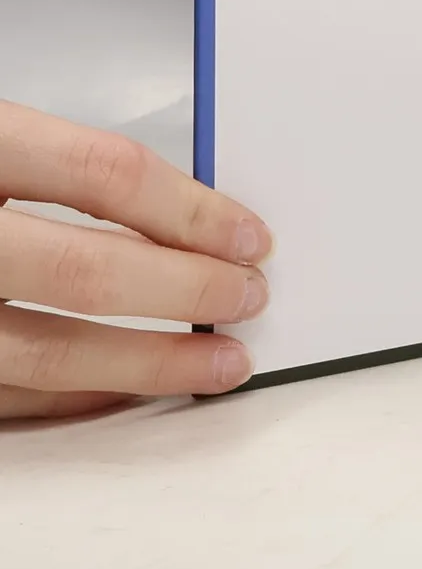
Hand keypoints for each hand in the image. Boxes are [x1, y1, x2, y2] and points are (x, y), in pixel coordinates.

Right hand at [1, 98, 271, 421]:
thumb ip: (62, 169)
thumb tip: (186, 216)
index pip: (106, 173)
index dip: (192, 209)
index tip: (250, 236)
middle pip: (84, 271)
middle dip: (184, 293)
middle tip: (248, 298)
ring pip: (44, 353)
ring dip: (145, 365)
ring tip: (217, 364)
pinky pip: (5, 396)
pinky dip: (76, 399)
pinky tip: (128, 391)